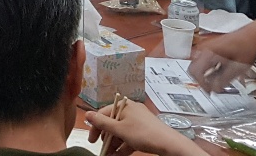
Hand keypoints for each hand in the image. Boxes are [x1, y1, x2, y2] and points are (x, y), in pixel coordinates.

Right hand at [87, 99, 201, 155]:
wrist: (169, 144)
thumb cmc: (143, 133)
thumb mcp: (119, 129)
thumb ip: (102, 122)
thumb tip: (87, 114)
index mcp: (123, 105)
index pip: (103, 113)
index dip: (96, 127)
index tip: (92, 140)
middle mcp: (130, 110)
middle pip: (113, 122)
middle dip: (107, 138)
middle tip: (103, 149)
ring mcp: (139, 120)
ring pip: (122, 131)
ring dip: (115, 144)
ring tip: (110, 155)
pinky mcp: (145, 129)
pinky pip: (130, 136)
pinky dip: (124, 145)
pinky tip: (119, 155)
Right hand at [188, 16, 255, 91]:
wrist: (252, 35)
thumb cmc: (246, 47)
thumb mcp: (238, 67)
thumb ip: (224, 79)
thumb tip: (215, 89)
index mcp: (208, 52)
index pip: (195, 71)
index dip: (202, 84)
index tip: (210, 91)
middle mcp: (204, 48)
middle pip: (193, 67)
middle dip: (201, 80)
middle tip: (211, 88)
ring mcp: (206, 47)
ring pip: (197, 64)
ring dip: (205, 75)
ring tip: (217, 82)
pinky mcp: (210, 47)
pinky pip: (203, 60)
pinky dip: (209, 69)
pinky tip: (220, 73)